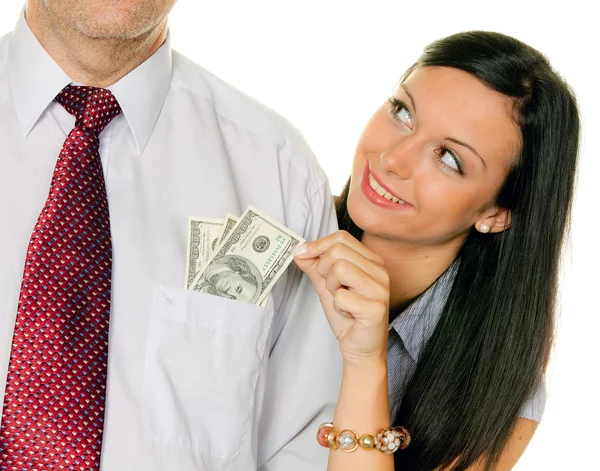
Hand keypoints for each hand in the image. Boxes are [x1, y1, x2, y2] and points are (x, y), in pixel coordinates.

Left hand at [293, 231, 389, 367]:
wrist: (361, 348)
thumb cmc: (348, 316)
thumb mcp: (328, 285)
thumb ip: (314, 266)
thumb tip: (298, 250)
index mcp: (372, 261)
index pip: (341, 237)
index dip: (318, 245)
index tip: (303, 255)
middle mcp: (380, 271)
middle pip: (338, 251)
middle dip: (323, 270)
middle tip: (331, 288)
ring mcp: (380, 289)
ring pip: (340, 269)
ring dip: (331, 287)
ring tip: (340, 299)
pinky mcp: (376, 309)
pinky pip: (342, 296)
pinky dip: (337, 306)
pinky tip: (348, 314)